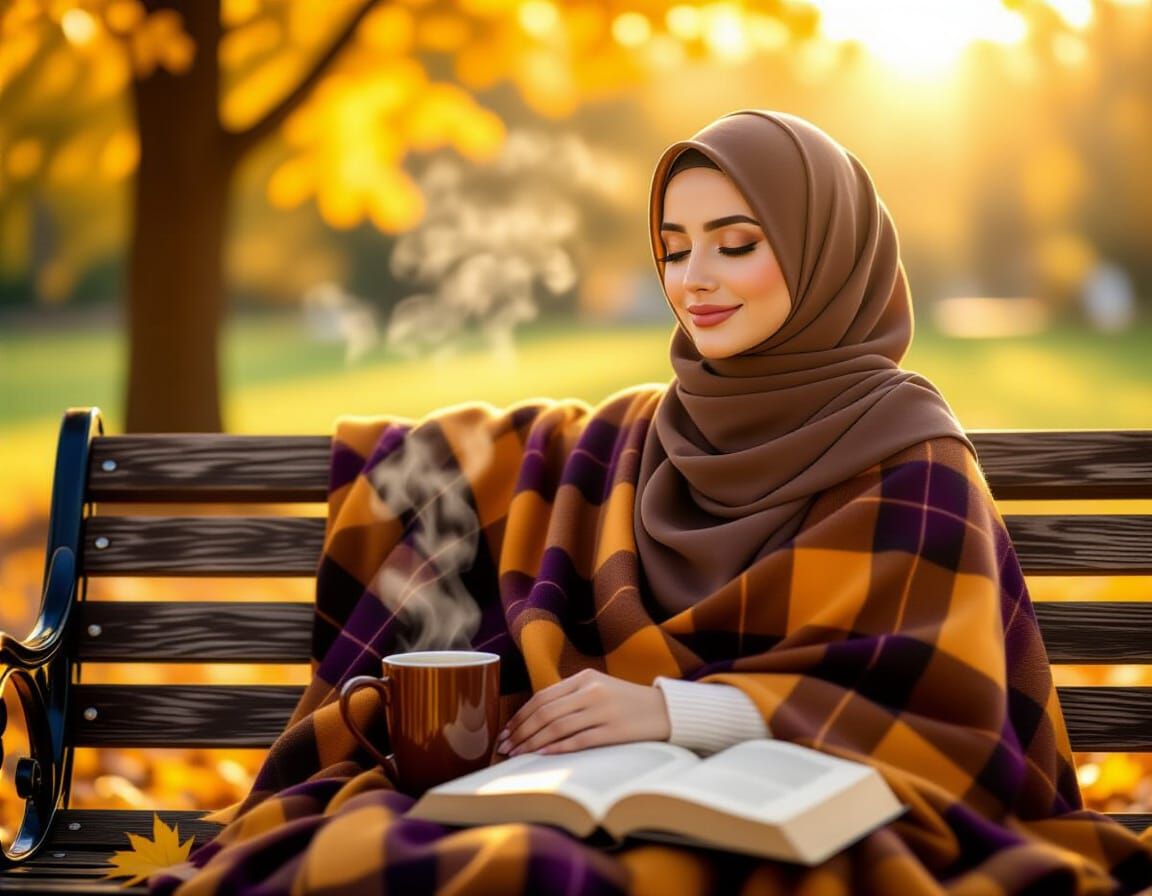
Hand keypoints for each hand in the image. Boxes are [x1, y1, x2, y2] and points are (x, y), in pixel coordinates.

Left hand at [496, 669, 670, 755]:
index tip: (506, 731)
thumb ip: (570, 697)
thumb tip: (534, 717)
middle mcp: (592, 691)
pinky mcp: (614, 730)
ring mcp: (603, 710)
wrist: (665, 710)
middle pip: (545, 712)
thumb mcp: (598, 688)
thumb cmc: (626, 702)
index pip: (542, 697)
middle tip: (505, 746)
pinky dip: (558, 748)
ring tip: (518, 754)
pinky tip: (543, 755)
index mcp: (585, 678)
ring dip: (533, 742)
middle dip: (521, 731)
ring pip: (557, 727)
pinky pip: (579, 740)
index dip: (520, 715)